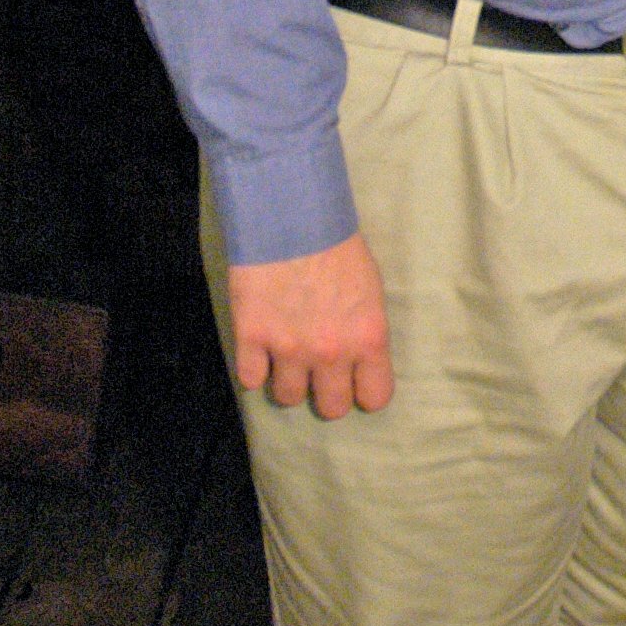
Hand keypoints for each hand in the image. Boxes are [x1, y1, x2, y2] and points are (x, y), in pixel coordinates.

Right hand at [226, 231, 393, 417]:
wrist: (291, 217)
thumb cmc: (338, 246)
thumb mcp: (371, 290)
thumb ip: (364, 330)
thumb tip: (358, 356)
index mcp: (368, 339)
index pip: (375, 398)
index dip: (364, 391)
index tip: (355, 381)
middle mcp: (331, 353)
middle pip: (332, 408)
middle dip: (326, 393)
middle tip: (319, 372)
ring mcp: (288, 349)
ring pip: (288, 397)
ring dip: (288, 380)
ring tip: (287, 357)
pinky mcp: (251, 338)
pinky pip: (250, 379)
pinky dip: (254, 368)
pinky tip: (259, 350)